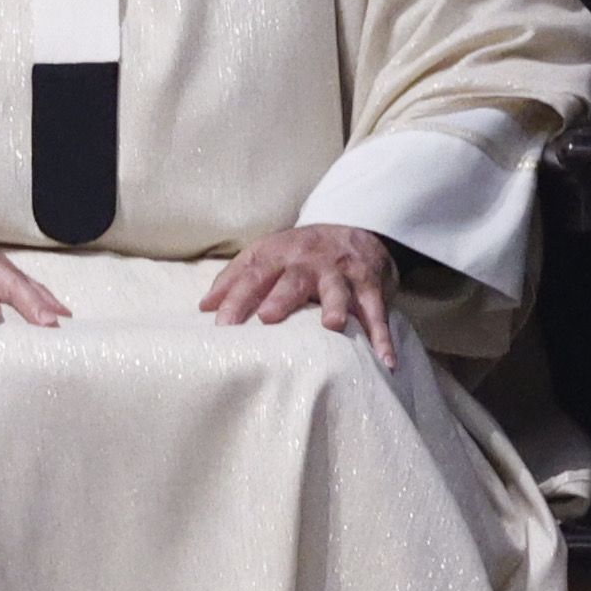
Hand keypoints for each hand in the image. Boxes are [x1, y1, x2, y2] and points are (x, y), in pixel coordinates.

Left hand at [203, 223, 397, 365]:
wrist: (357, 228)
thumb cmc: (300, 252)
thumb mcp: (266, 254)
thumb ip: (234, 278)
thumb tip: (204, 307)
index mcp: (278, 254)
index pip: (253, 275)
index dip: (236, 298)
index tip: (221, 324)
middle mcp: (309, 261)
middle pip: (293, 279)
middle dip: (282, 297)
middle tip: (268, 318)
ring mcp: (342, 272)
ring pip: (338, 289)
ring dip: (335, 306)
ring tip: (332, 326)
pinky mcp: (370, 284)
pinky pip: (377, 311)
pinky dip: (382, 336)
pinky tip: (386, 362)